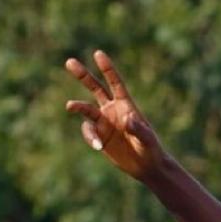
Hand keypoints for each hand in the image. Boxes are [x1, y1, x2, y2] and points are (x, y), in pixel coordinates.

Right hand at [64, 51, 165, 181]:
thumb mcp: (148, 140)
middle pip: (95, 88)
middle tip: (69, 62)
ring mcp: (104, 122)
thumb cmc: (151, 150)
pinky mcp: (99, 135)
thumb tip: (127, 120)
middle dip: (83, 75)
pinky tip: (98, 146)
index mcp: (126, 105)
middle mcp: (112, 110)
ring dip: (78, 106)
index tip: (98, 54)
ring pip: (86, 109)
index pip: (115, 83)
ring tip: (70, 106)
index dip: (107, 69)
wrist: (146, 167)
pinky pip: (88, 131)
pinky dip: (90, 136)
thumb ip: (139, 129)